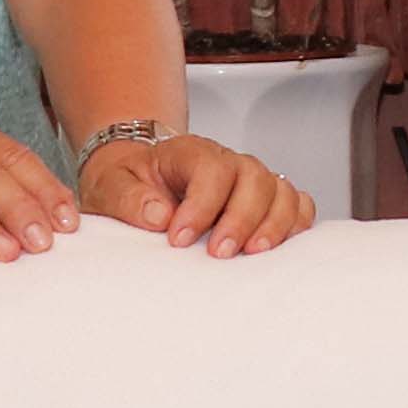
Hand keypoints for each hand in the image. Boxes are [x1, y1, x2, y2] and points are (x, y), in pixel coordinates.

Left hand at [79, 130, 315, 257]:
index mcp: (190, 152)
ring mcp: (250, 180)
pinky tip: (279, 248)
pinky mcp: (265, 201)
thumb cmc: (130, 183)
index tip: (179, 239)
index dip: (201, 205)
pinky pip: (297, 204)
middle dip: (241, 218)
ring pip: (281, 191)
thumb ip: (128, 197)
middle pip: (254, 178)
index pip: (211, 169)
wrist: (140, 180)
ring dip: (274, 224)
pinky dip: (296, 224)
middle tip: (219, 253)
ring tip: (253, 254)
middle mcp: (228, 161)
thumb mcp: (110, 185)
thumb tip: (158, 215)